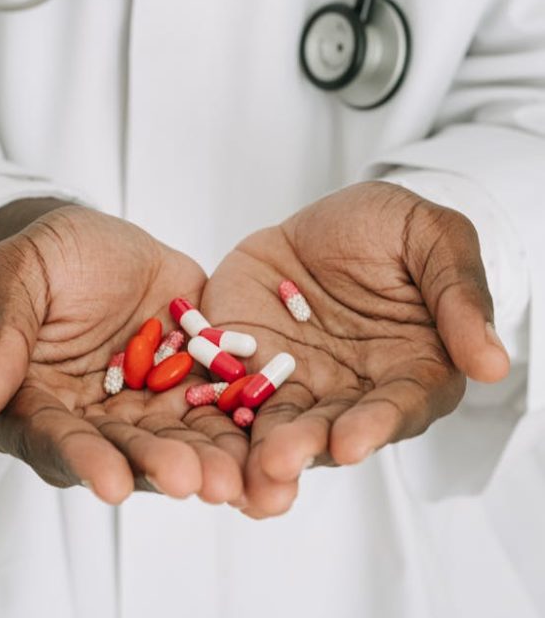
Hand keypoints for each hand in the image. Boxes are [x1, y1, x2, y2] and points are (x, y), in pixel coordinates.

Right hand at [0, 203, 243, 505]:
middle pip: (123, 451)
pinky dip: (239, 424)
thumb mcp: (15, 280)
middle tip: (194, 484)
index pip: (55, 440)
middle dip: (159, 467)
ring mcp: (140, 406)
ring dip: (205, 460)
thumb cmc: (42, 257)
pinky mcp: (187, 384)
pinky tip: (266, 437)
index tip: (112, 484)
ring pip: (174, 439)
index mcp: (31, 406)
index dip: (84, 461)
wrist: (95, 238)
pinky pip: (215, 407)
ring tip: (236, 478)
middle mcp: (88, 421)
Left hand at [200, 181, 509, 517]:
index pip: (396, 407)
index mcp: (409, 372)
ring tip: (240, 473)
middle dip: (303, 448)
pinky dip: (210, 412)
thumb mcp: (436, 239)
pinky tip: (195, 433)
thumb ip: (460, 296)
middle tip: (278, 464)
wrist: (331, 216)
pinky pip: (224, 389)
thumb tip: (493, 362)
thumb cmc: (394, 229)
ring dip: (256, 450)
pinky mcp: (244, 362)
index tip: (351, 442)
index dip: (375, 425)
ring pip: (275, 424)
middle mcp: (351, 391)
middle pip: (329, 429)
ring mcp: (295, 380)